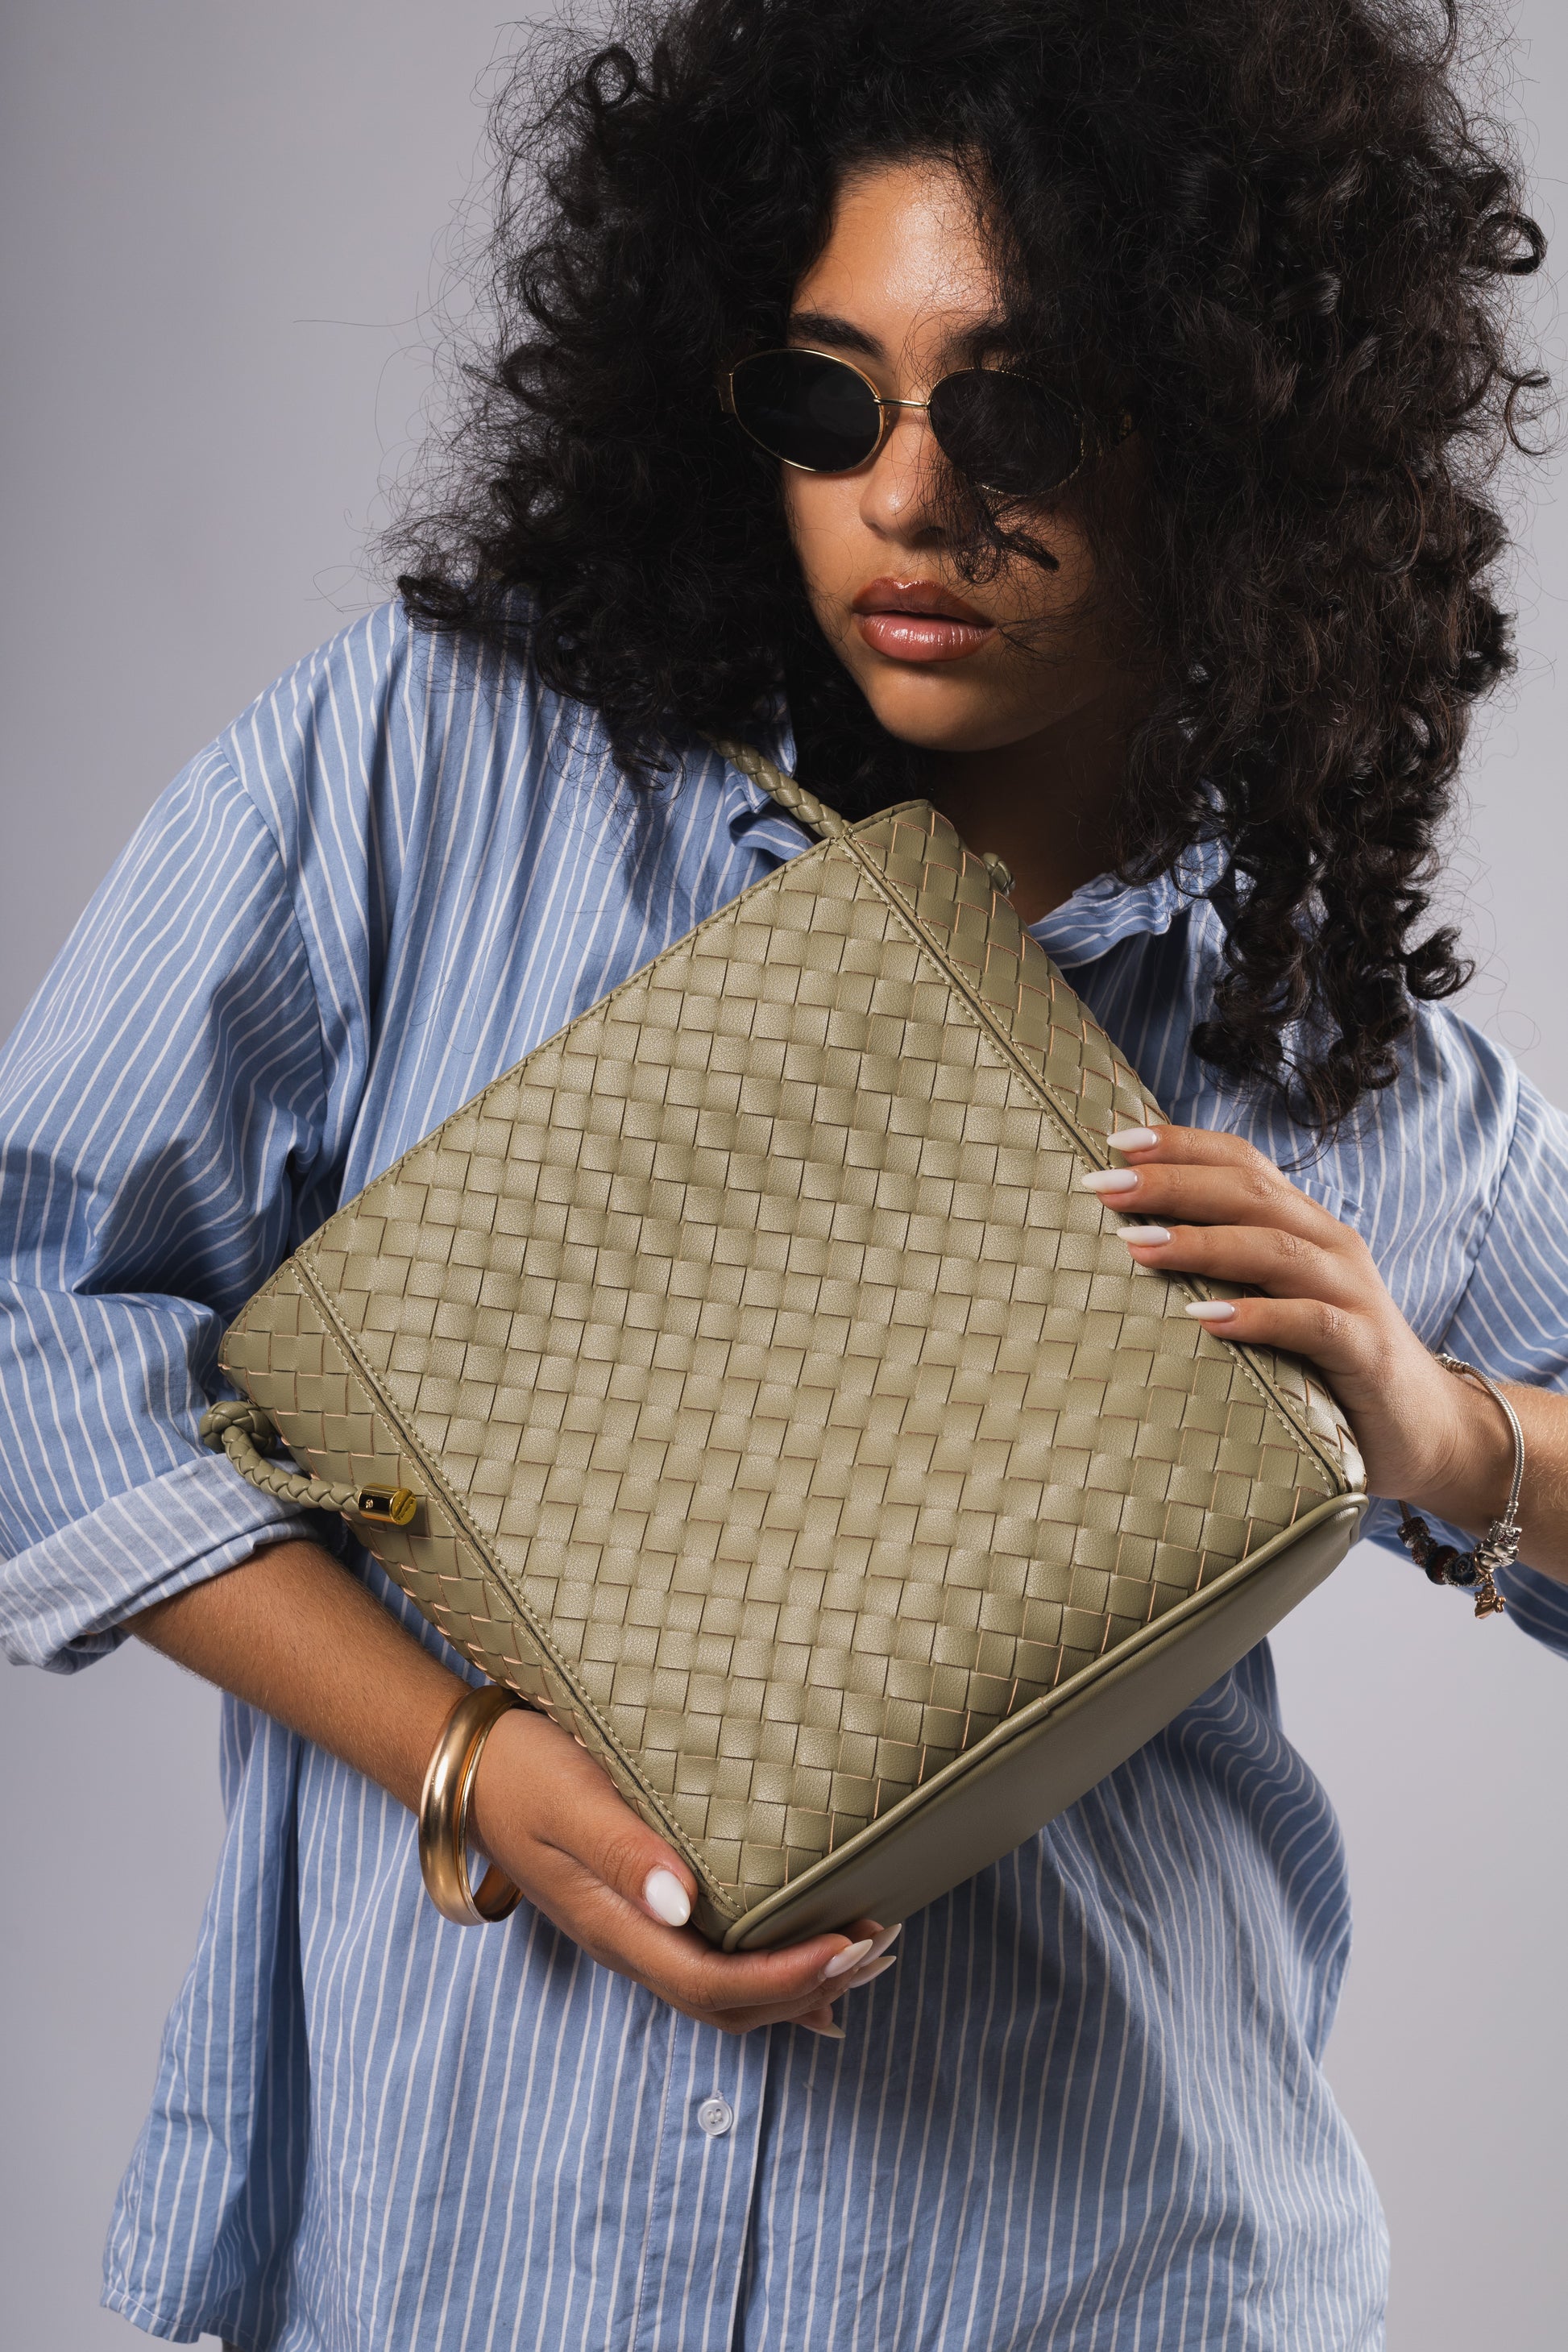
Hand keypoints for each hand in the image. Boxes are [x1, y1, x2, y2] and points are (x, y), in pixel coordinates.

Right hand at [469, 1703, 896, 2034]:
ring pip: (725, 1996)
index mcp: (616, 1928)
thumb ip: (624, 1852)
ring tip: (867, 1950)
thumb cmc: (524, 1772)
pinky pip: (713, 1966)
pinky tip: (812, 1957)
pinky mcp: (644, 1913)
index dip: (788, 1978)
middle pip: (730, 2008)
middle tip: (879, 1943)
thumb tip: (683, 1905)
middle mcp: (630, 1945)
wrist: (471, 1766)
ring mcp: (635, 1935)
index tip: (850, 1943)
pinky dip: (772, 1972)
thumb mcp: (572, 1802)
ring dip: (801, 1985)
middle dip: (812, 1987)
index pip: (713, 1986)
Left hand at [1084, 1123, 1512, 1528]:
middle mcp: (1330, 1245)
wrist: (1424, 1428)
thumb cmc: (1325, 1363)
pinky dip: (1258, 1316)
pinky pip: (1312, 1323)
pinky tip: (1207, 1319)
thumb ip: (1226, 1268)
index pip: (1244, 1163)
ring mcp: (1352, 1294)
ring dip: (1202, 1243)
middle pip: (1251, 1194)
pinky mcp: (1366, 1350)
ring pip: (1275, 1249)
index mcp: (1304, 1225)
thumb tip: (1129, 1244)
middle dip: (1174, 1184)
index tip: (1117, 1143)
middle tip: (1106, 1186)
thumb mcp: (1274, 1300)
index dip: (1185, 1145)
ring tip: (1137, 1244)